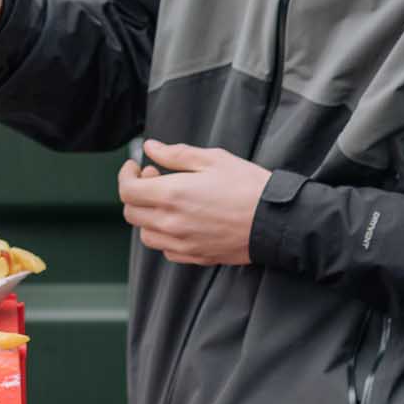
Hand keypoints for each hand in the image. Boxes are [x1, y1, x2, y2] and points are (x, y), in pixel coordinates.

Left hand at [116, 141, 273, 265]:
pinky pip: (166, 250)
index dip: (126, 175)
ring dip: (148, 216)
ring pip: (145, 234)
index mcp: (172, 195)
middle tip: (155, 178)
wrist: (277, 221)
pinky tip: (180, 221)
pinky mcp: (196, 256)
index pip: (128, 190)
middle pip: (131, 213)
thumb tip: (150, 147)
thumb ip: (175, 154)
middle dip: (136, 193)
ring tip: (168, 201)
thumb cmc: (248, 187)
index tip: (136, 166)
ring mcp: (183, 243)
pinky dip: (164, 235)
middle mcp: (172, 223)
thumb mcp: (212, 159)